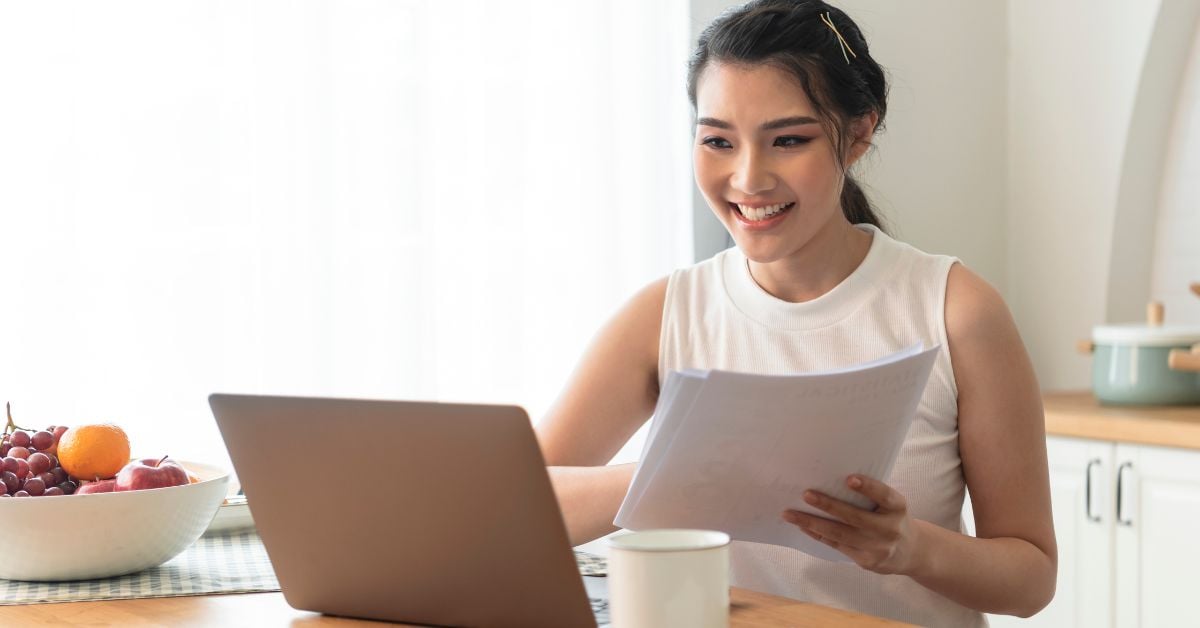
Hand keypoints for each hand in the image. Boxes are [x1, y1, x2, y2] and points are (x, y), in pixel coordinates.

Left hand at [782, 475, 922, 575]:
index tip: (849, 478)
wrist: (911, 552)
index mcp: (897, 507)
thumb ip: (871, 495)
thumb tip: (829, 478)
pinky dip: (817, 534)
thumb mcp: (891, 504)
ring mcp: (877, 547)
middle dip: (828, 505)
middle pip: (855, 517)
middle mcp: (890, 528)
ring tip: (789, 513)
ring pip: (839, 534)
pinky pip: (836, 545)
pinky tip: (802, 525)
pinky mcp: (866, 561)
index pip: (884, 495)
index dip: (868, 487)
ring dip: (811, 522)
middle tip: (806, 494)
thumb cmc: (892, 518)